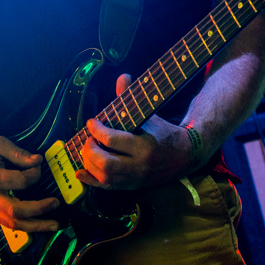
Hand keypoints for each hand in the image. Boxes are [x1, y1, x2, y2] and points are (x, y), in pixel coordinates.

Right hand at [0, 135, 59, 232]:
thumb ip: (18, 153)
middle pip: (16, 210)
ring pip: (14, 223)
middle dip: (39, 208)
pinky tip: (42, 226)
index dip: (34, 174)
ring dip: (37, 226)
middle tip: (56, 202)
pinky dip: (28, 228)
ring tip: (55, 224)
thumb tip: (38, 161)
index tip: (39, 165)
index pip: (20, 181)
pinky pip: (11, 225)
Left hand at [77, 74, 193, 190]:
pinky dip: (91, 181)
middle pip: (106, 163)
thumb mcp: (150, 114)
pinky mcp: (132, 186)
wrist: (184, 155)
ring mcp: (136, 178)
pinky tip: (80, 172)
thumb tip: (123, 76)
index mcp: (144, 145)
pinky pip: (108, 187)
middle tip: (88, 139)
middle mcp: (139, 165)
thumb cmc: (164, 131)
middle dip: (90, 150)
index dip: (96, 130)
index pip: (112, 139)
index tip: (91, 122)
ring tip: (87, 150)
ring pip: (105, 178)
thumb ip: (132, 97)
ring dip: (89, 164)